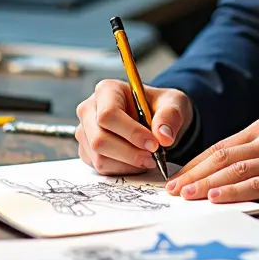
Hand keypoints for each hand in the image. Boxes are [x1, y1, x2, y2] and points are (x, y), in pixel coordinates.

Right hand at [76, 79, 192, 175]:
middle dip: (130, 153)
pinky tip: (137, 162)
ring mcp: (85, 131)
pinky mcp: (86, 150)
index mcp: (107, 90)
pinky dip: (122, 170)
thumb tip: (163, 137)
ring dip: (127, 164)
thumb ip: (170, 116)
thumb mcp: (173, 103)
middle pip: (99, 139)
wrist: (154, 119)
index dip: (131, 133)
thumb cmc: (160, 106)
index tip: (154, 144)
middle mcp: (89, 109)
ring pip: (99, 157)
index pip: (109, 115)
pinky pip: (100, 167)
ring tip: (148, 159)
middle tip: (153, 158)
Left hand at [165, 116, 258, 203]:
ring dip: (206, 184)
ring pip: (234, 169)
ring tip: (186, 196)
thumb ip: (256, 151)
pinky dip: (232, 191)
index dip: (196, 163)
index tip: (178, 177)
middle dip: (194, 174)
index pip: (221, 146)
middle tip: (173, 190)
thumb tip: (222, 172)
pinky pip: (256, 183)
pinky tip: (216, 198)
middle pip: (222, 156)